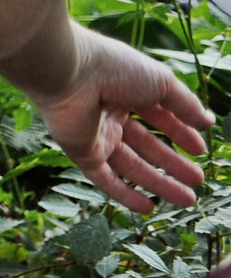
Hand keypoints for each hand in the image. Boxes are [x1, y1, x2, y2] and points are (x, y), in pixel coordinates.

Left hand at [35, 24, 214, 211]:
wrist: (69, 74)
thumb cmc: (115, 69)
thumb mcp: (162, 83)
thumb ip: (185, 104)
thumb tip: (208, 121)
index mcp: (126, 91)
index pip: (158, 117)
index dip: (179, 133)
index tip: (200, 150)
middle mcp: (109, 114)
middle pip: (146, 146)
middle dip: (172, 164)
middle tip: (198, 181)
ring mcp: (95, 135)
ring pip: (131, 166)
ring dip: (159, 183)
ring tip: (188, 199)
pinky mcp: (81, 152)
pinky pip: (104, 178)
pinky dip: (124, 194)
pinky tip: (147, 208)